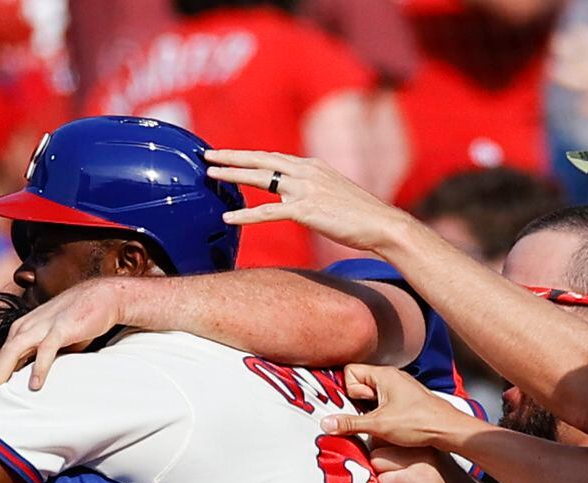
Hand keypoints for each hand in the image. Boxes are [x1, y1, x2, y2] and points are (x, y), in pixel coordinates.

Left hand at [0, 278, 132, 392]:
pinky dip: (40, 367)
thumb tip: (29, 381)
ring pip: (15, 349)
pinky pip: (46, 349)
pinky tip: (36, 384)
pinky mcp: (61, 328)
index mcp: (22, 328)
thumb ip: (38, 355)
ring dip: (5, 372)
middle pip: (2, 354)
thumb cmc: (77, 322)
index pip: (0, 354)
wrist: (102, 297)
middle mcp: (27, 325)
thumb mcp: (52, 341)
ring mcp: (43, 325)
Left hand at [202, 150, 414, 255]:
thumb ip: (310, 192)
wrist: (381, 224)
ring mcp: (305, 189)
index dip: (247, 156)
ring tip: (210, 174)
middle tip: (206, 154)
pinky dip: (246, 214)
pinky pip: (268, 212)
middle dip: (232, 156)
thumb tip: (292, 200)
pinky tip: (227, 217)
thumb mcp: (331, 195)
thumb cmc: (359, 215)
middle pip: (261, 160)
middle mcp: (306, 171)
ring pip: (261, 178)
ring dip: (233, 175)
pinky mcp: (306, 210)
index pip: (272, 157)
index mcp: (311, 166)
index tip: (226, 154)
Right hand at [323, 362, 480, 453]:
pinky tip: (388, 425)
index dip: (350, 391)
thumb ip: (350, 423)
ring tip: (380, 422)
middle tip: (370, 416)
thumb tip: (326, 423)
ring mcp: (398, 387)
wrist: (448, 429)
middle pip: (358, 383)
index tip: (362, 406)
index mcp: (383, 375)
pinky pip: (381, 401)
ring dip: (368, 410)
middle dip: (357, 402)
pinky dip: (379, 413)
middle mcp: (390, 376)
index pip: (350, 372)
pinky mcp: (403, 399)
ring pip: (369, 394)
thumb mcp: (379, 425)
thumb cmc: (418, 422)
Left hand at [370, 442, 481, 482]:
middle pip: (377, 460)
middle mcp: (422, 454)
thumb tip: (366, 453)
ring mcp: (423, 475)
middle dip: (382, 475)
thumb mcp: (423, 459)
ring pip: (383, 482)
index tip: (389, 469)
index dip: (379, 460)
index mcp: (419, 443)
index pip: (380, 442)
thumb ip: (399, 454)